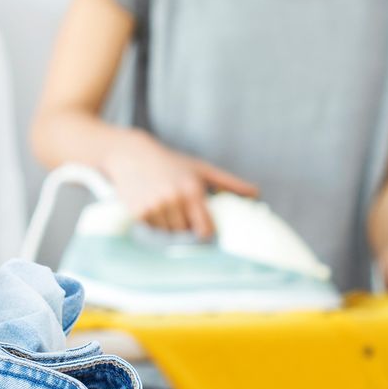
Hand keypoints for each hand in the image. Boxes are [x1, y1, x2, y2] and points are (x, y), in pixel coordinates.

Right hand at [101, 130, 257, 237]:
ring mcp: (155, 207)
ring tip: (164, 205)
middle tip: (178, 209)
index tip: (202, 226)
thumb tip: (256, 193)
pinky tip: (152, 205)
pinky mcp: (138, 212)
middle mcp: (173, 200)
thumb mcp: (201, 169)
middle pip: (186, 233)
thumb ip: (229, 183)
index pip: (205, 230)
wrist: (131, 154)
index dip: (205, 230)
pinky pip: (152, 230)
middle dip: (185, 226)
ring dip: (168, 225)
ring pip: (168, 234)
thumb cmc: (171, 162)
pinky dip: (153, 223)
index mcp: (192, 191)